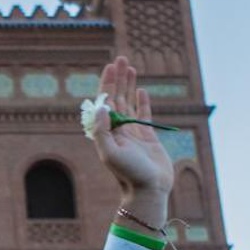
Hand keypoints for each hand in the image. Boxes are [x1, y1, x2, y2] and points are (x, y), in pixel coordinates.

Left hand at [88, 56, 173, 222]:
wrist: (148, 191)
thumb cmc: (128, 174)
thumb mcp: (110, 153)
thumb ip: (103, 130)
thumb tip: (101, 107)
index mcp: (107, 131)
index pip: (105, 101)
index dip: (107, 83)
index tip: (110, 66)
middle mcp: (118, 130)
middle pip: (117, 97)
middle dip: (118, 78)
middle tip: (121, 59)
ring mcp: (133, 133)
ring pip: (129, 103)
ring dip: (129, 85)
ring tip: (131, 68)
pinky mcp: (148, 138)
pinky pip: (144, 115)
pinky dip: (142, 102)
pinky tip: (141, 90)